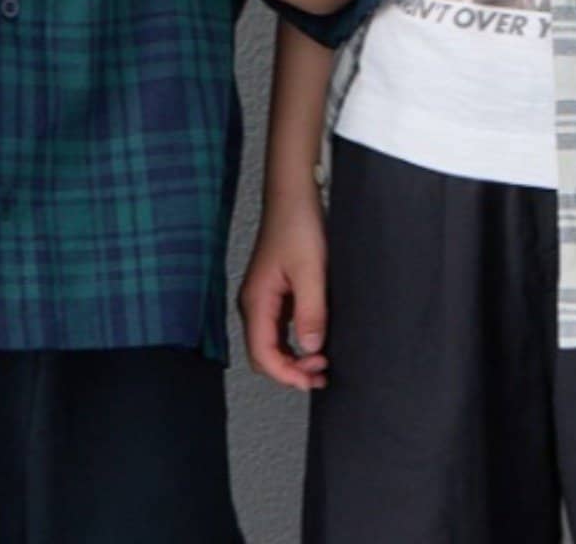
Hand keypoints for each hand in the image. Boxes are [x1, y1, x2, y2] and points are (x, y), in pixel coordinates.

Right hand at [239, 192, 328, 390]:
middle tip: (320, 373)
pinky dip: (296, 342)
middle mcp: (254, 302)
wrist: (294, 195)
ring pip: (272, 343)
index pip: (262, 354)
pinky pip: (280, 328)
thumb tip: (311, 348)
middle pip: (264, 355)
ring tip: (321, 362)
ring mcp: (263, 298)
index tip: (311, 380)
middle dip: (290, 371)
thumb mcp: (311, 271)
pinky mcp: (274, 292)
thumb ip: (311, 312)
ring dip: (294, 358)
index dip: (286, 375)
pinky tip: (315, 340)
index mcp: (256, 300)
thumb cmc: (297, 223)